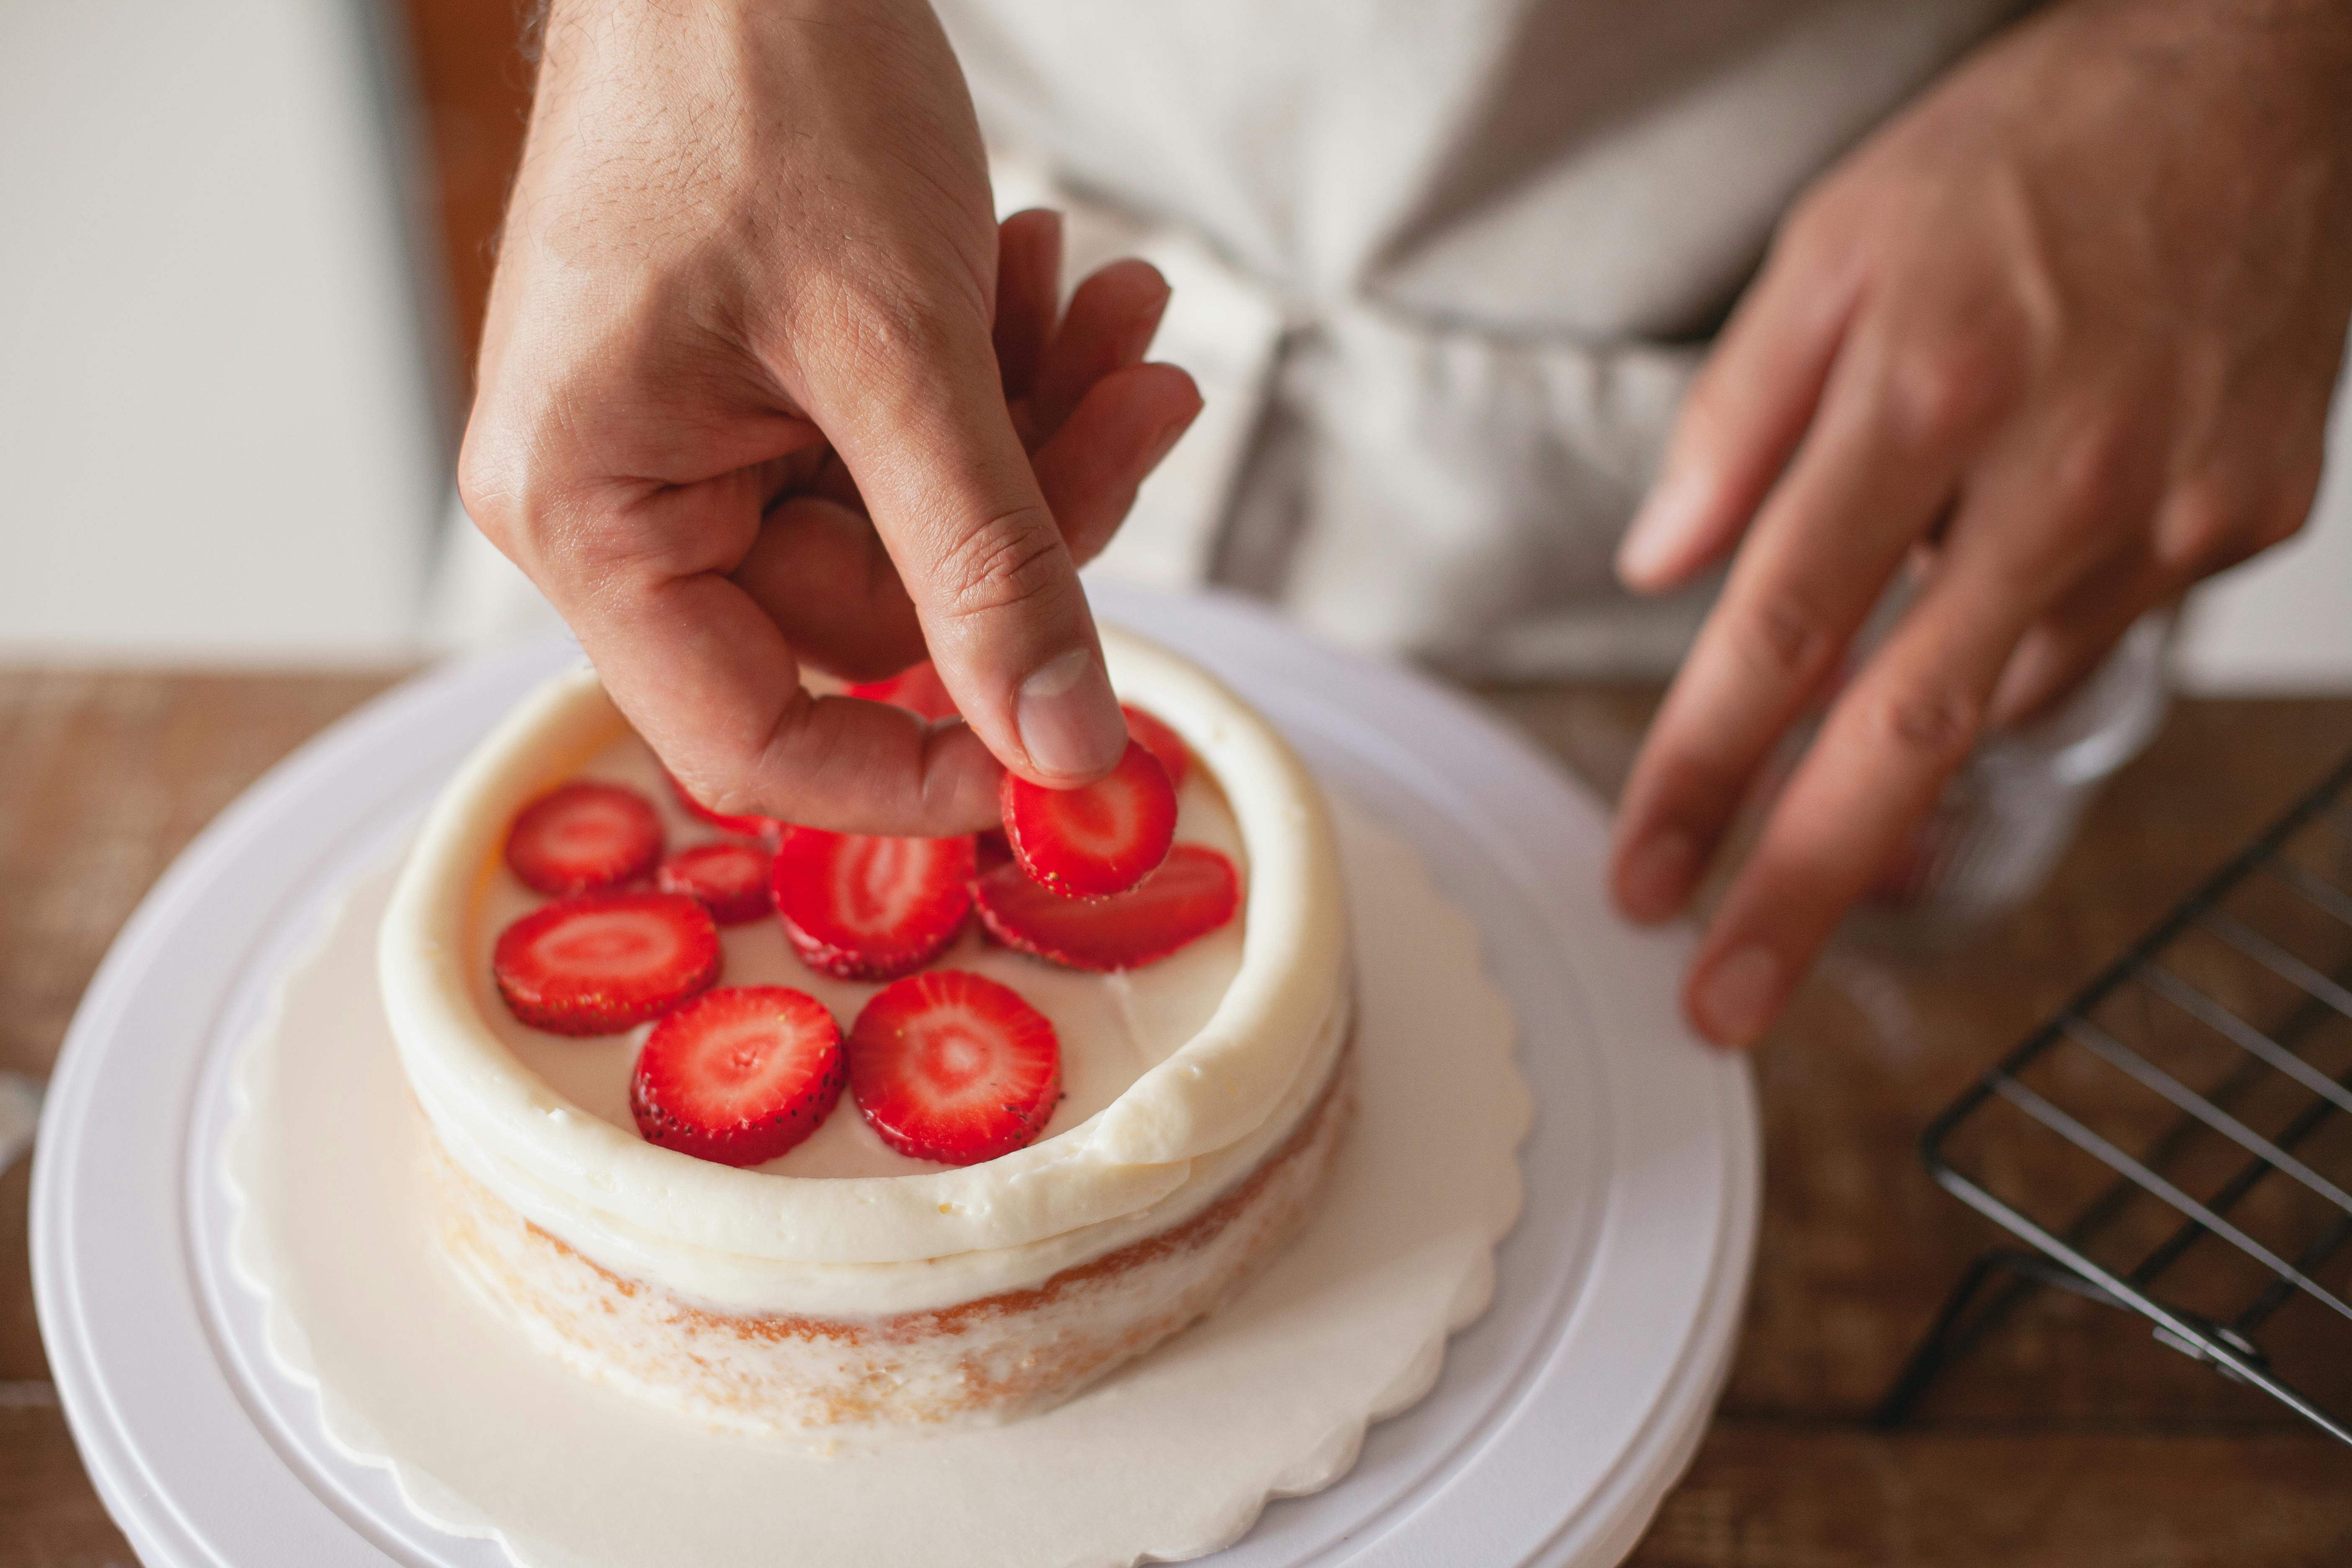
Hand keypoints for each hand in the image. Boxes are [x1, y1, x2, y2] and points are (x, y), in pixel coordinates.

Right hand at [460, 0, 1201, 834]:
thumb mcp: (899, 348)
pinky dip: (996, 375)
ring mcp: (687, 437)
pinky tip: (1056, 276)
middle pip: (870, 611)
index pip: (752, 738)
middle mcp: (616, 497)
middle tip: (1151, 404)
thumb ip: (989, 564)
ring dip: (1039, 429)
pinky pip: (900, 440)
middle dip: (1035, 513)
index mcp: (588, 514)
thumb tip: (1063, 749)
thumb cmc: (761, 89)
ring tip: (1123, 310)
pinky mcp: (755, 381)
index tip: (1071, 748)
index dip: (920, 769)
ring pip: (911, 522)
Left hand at [1608, 0, 2351, 1044]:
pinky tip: (1986, 594)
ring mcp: (2168, 510)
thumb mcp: (1834, 245)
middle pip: (1901, 734)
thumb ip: (1735, 419)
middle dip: (1799, 889)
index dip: (1701, 773)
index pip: (1781, 633)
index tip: (1645, 876)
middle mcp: (2059, 475)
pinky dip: (2009, 645)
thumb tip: (1663, 566)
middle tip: (1723, 1001)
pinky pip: (2087, 637)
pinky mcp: (2238, 519)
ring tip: (1848, 740)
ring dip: (1904, 748)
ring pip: (1995, 693)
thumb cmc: (2026, 154)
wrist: (2252, 79)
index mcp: (1931, 394)